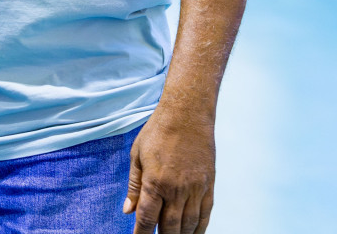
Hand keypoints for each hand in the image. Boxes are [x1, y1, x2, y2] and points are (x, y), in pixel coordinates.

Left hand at [124, 104, 214, 233]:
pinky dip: (199, 228)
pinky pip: (204, 214)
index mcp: (155, 182)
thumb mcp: (137, 155)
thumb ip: (134, 186)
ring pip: (188, 224)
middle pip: (170, 227)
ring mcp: (195, 189)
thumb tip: (128, 211)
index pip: (147, 218)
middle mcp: (176, 189)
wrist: (187, 114)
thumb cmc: (158, 132)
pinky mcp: (208, 185)